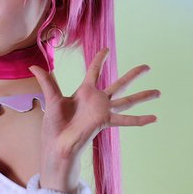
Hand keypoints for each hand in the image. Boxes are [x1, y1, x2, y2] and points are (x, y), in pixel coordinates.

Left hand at [29, 48, 159, 187]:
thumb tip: (34, 66)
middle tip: (146, 66)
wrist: (57, 144)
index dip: (99, 60)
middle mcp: (97, 100)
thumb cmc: (54, 126)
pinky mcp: (105, 121)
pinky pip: (126, 120)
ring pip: (127, 100)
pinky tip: (154, 118)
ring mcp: (103, 111)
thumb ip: (47, 81)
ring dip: (143, 96)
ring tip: (159, 92)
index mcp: (84, 93)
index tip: (106, 49)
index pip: (94, 71)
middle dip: (133, 75)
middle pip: (119, 83)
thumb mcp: (52, 99)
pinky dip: (140, 120)